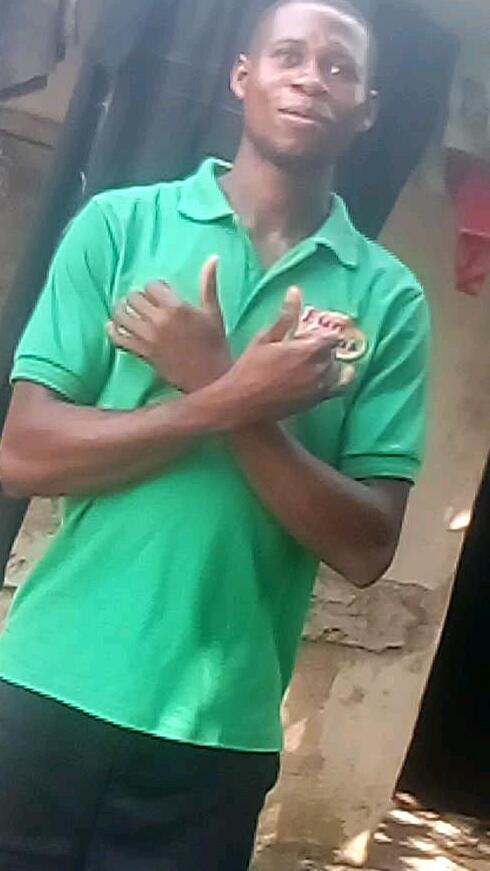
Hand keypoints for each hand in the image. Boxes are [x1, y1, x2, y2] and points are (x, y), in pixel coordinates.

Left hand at [108, 257, 230, 391]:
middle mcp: (159, 321)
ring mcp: (148, 338)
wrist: (210, 377)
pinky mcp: (142, 353)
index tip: (160, 293)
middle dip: (138, 297)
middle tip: (145, 303)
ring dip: (122, 310)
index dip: (155, 287)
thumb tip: (213, 257)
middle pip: (134, 298)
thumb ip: (208, 284)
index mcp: (177, 307)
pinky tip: (114, 326)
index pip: (151, 286)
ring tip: (128, 311)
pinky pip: (118, 338)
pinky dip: (113, 330)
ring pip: (121, 315)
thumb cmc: (215, 344)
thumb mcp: (213, 312)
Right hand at [218, 287, 354, 425]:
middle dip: (322, 348)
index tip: (304, 335)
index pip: (332, 336)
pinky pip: (338, 389)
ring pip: (337, 370)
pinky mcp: (316, 401)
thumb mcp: (266, 338)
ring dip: (327, 364)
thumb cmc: (250, 369)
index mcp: (309, 350)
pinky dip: (335, 380)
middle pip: (334, 352)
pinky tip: (318, 378)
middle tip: (300, 349)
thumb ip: (286, 316)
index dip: (319, 334)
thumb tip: (295, 290)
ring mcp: (320, 388)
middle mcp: (320, 369)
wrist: (241, 404)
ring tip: (306, 364)